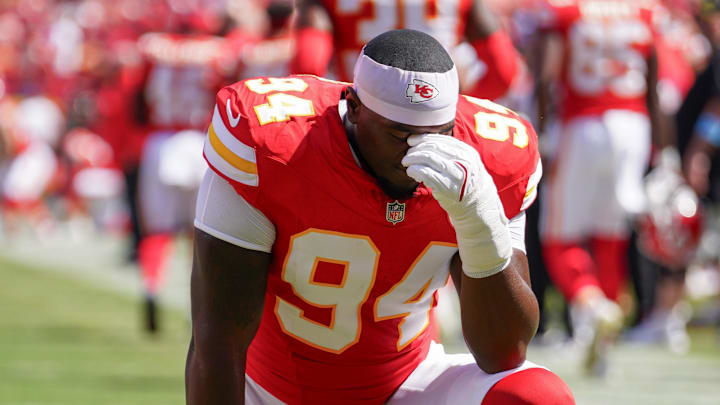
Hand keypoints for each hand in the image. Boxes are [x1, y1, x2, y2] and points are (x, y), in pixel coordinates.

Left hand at [402, 134, 511, 277]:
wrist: (477, 209)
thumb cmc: (466, 185)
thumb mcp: (464, 165)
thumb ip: (448, 154)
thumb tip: (421, 142)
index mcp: (468, 153)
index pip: (441, 140)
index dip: (423, 138)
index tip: (412, 141)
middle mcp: (464, 162)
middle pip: (433, 148)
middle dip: (416, 149)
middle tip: (407, 155)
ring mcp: (457, 175)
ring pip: (428, 158)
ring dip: (413, 158)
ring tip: (406, 163)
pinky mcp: (447, 188)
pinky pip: (426, 174)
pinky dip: (415, 170)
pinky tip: (411, 173)